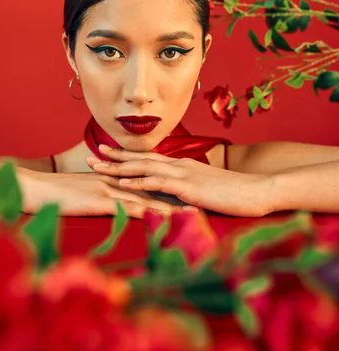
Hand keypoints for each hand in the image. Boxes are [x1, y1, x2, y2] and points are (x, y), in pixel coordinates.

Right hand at [23, 170, 195, 217]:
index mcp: (114, 178)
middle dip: (178, 196)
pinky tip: (163, 220)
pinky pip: (128, 208)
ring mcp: (109, 190)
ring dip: (171, 206)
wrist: (37, 188)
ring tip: (194, 212)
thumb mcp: (85, 193)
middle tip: (204, 201)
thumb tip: (117, 204)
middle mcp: (116, 181)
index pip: (147, 182)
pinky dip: (147, 214)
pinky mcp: (100, 201)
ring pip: (147, 198)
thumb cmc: (58, 194)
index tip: (191, 193)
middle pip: (154, 189)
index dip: (170, 188)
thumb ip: (103, 195)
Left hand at [86, 145, 272, 216]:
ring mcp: (183, 174)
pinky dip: (137, 183)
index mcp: (183, 166)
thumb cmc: (235, 193)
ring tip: (97, 166)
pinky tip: (121, 185)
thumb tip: (177, 196)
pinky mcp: (188, 187)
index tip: (109, 154)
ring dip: (118, 167)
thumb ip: (191, 189)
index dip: (128, 157)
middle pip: (141, 159)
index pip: (150, 159)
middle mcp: (180, 165)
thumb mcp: (208, 189)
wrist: (258, 190)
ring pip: (143, 168)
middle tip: (93, 155)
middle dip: (116, 157)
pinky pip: (158, 183)